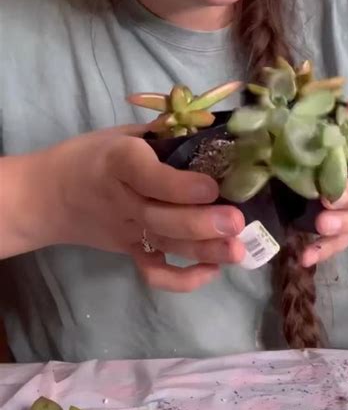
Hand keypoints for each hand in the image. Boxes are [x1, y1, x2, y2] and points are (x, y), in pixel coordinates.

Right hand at [24, 124, 245, 290]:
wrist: (47, 195)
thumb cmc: (91, 156)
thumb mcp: (120, 133)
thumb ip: (161, 133)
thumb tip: (211, 129)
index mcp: (118, 161)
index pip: (148, 177)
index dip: (180, 186)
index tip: (212, 188)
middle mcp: (122, 199)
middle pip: (160, 218)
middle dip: (201, 224)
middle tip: (237, 222)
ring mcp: (125, 230)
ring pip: (165, 245)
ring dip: (203, 251)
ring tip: (237, 251)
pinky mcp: (128, 251)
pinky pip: (153, 272)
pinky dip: (181, 280)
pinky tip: (211, 270)